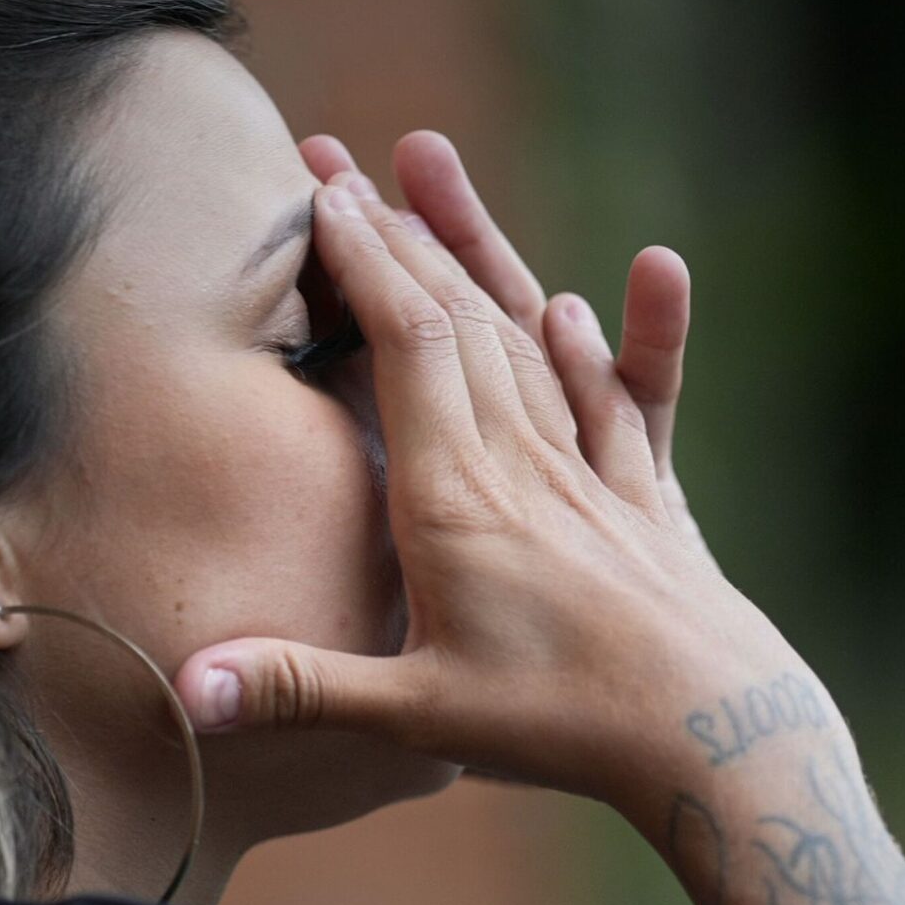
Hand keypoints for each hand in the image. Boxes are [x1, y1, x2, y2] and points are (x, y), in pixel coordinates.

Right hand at [170, 173, 813, 812]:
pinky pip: (620, 402)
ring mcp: (589, 475)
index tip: (319, 195)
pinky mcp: (641, 504)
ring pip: (528, 341)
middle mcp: (525, 464)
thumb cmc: (564, 726)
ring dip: (478, 261)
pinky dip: (601, 345)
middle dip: (397, 236)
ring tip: (430, 196)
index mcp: (457, 498)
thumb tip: (186, 687)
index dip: (363, 264)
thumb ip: (299, 687)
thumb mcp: (416, 717)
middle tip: (343, 168)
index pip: (408, 344)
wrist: (718, 737)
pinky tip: (578, 310)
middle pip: (461, 319)